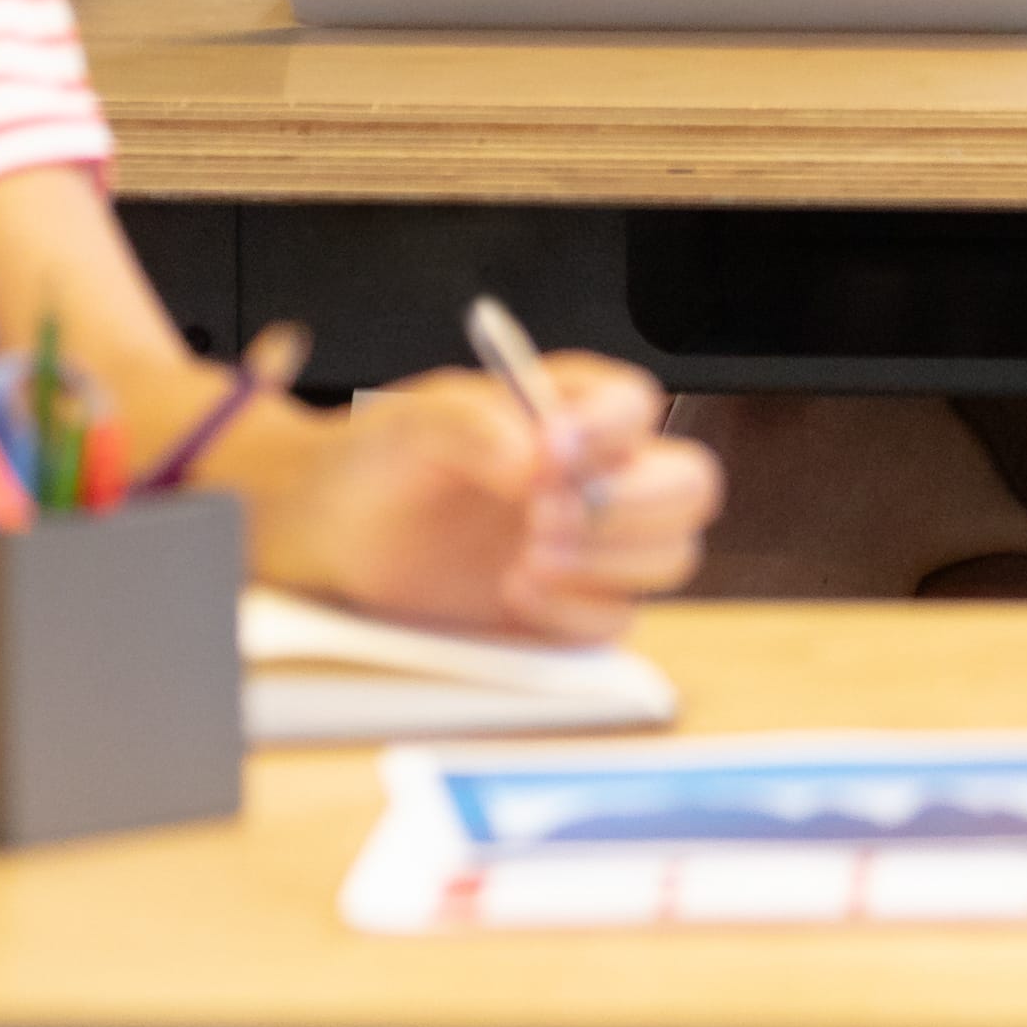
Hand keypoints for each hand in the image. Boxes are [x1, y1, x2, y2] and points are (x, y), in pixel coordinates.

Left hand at [238, 354, 719, 640]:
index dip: (611, 431)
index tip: (551, 452)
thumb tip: (533, 459)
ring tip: (526, 558)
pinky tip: (516, 592)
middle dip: (632, 507)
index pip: (638, 405)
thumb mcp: (413, 424)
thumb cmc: (382, 461)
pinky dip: (576, 613)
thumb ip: (473, 425)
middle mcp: (601, 473)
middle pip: (689, 486)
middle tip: (546, 517)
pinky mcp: (576, 608)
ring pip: (670, 557)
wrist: (337, 533)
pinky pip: (619, 621)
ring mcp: (596, 545)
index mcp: (574, 408)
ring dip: (608, 562)